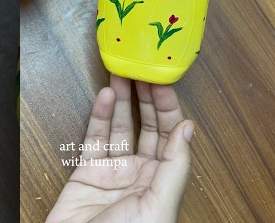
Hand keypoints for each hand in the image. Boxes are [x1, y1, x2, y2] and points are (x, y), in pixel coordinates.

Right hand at [47, 75, 194, 222]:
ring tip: (121, 73)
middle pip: (146, 126)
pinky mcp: (86, 173)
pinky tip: (105, 97)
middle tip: (141, 68)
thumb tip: (188, 128)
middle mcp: (140, 173)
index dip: (168, 107)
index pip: (169, 135)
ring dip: (122, 99)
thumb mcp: (159, 205)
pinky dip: (99, 116)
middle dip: (145, 97)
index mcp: (163, 180)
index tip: (163, 81)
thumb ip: (175, 166)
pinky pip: (94, 139)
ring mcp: (112, 172)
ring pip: (120, 127)